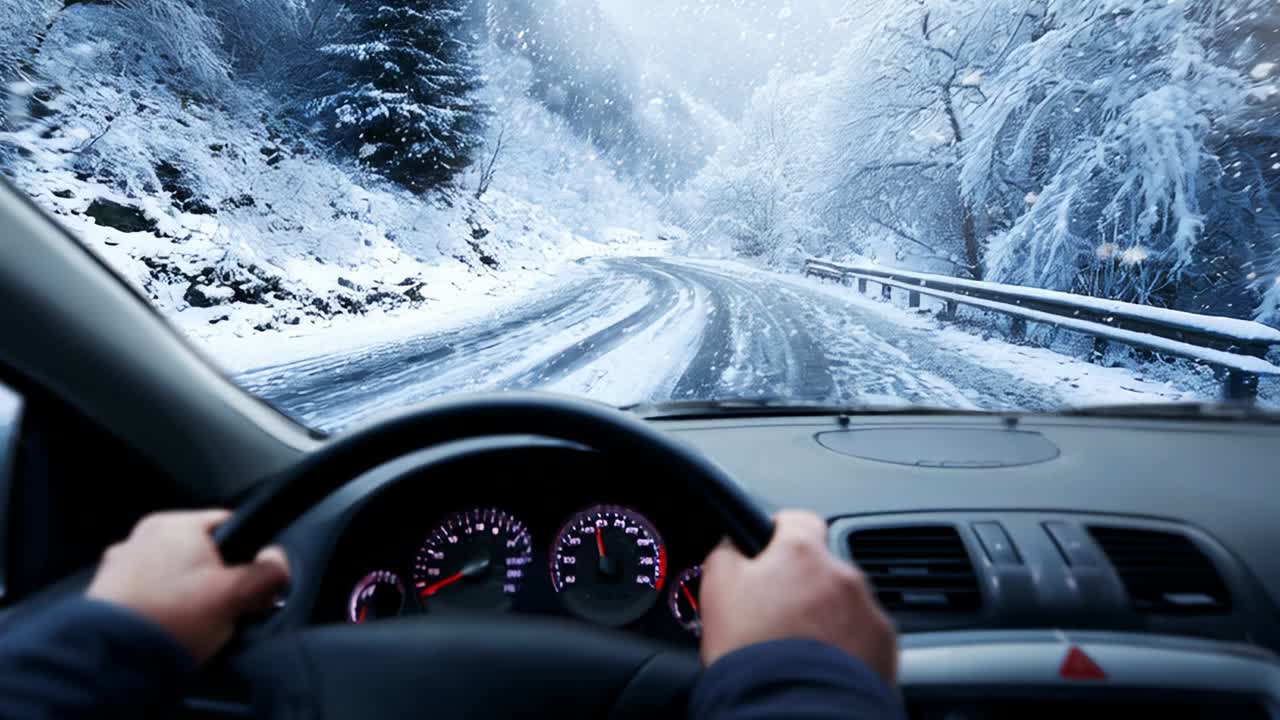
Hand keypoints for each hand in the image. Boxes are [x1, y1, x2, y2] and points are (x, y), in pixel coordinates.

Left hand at [87, 509, 289, 662]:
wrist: (111, 660)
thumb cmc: (171, 619)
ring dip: (187, 595)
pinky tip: (169, 629)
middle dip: (217, 580)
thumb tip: (278, 561)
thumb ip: (267, 574)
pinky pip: (148, 594)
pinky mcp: (106, 593)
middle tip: (225, 609)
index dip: (249, 555)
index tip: (252, 582)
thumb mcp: (235, 596)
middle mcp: (142, 536)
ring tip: (194, 624)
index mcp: (174, 524)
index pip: (229, 526)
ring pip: (173, 574)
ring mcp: (120, 565)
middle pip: (201, 553)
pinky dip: (161, 608)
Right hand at [699, 510, 897, 683]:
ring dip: (827, 619)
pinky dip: (847, 648)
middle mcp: (843, 576)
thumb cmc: (752, 653)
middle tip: (777, 617)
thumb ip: (726, 554)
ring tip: (799, 649)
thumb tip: (731, 543)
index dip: (780, 535)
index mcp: (802, 553)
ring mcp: (869, 613)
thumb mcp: (717, 590)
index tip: (770, 552)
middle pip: (822, 569)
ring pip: (845, 605)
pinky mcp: (885, 649)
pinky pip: (865, 639)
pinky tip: (822, 667)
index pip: (797, 520)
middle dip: (803, 587)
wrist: (789, 709)